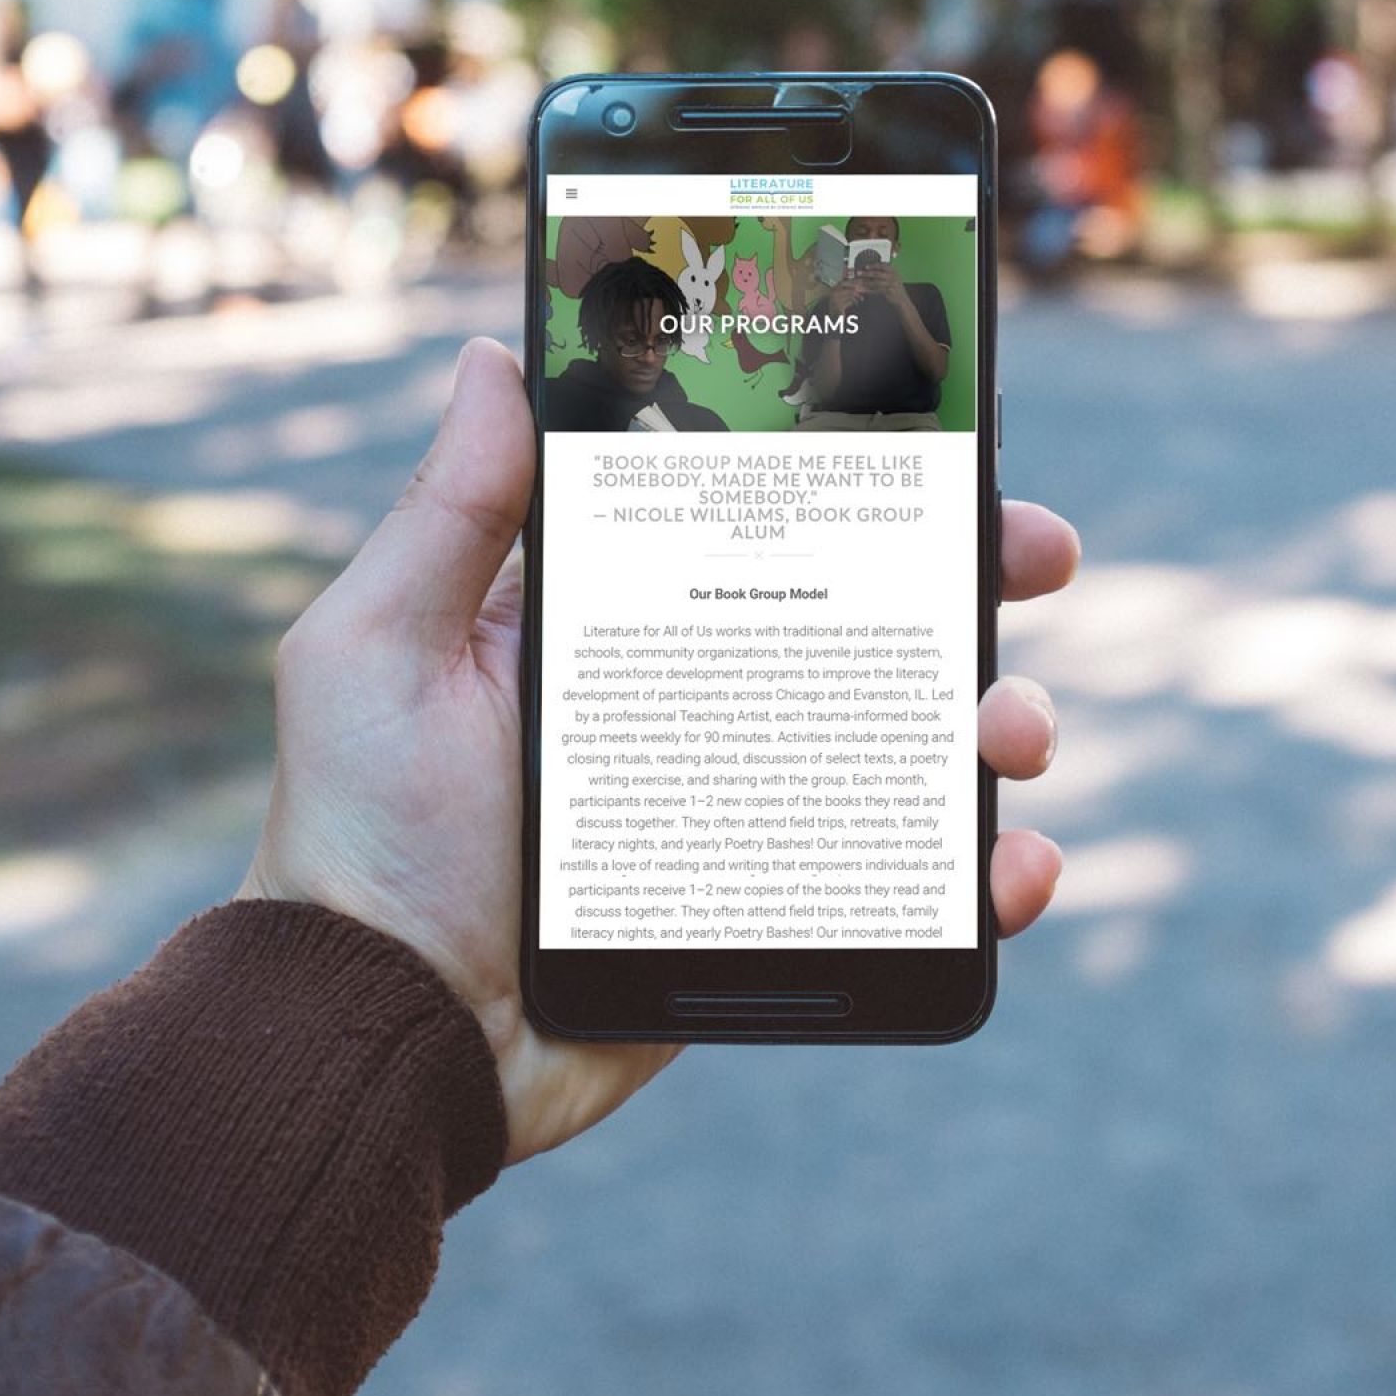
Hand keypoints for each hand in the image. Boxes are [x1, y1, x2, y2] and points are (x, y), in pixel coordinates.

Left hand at [242, 338, 1080, 1163]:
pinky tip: (1010, 870)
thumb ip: (446, 513)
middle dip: (971, 576)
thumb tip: (491, 357)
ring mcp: (746, 809)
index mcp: (614, 620)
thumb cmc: (358, 838)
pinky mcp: (774, 914)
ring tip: (1013, 733)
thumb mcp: (379, 651)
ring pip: (910, 744)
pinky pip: (906, 889)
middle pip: (868, 616)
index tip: (941, 435)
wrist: (388, 1038)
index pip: (757, 515)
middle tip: (1036, 555)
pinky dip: (984, 879)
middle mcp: (695, 700)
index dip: (855, 472)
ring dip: (997, 718)